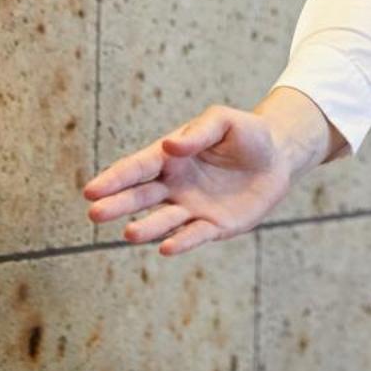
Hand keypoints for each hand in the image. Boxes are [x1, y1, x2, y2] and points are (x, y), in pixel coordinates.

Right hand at [82, 88, 339, 254]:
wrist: (278, 156)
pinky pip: (194, 235)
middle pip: (141, 197)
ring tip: (130, 234)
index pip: (138, 168)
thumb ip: (200, 131)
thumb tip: (171, 145)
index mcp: (171, 157)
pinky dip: (181, 242)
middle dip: (118, 205)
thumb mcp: (225, 122)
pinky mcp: (214, 226)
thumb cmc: (246, 134)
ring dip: (147, 227)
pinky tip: (167, 248)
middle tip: (95, 212)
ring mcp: (192, 207)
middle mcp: (175, 185)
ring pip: (163, 220)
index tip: (91, 190)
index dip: (115, 178)